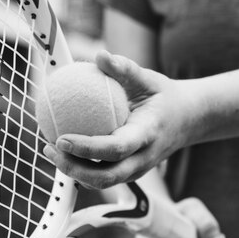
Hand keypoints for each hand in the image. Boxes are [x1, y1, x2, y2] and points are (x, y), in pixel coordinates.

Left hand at [43, 50, 201, 188]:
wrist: (188, 120)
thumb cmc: (163, 97)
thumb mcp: (148, 79)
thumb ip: (124, 68)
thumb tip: (99, 55)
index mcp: (147, 136)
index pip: (115, 149)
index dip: (86, 148)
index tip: (61, 139)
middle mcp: (142, 159)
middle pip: (105, 177)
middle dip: (73, 169)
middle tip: (50, 148)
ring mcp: (136, 170)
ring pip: (101, 182)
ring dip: (72, 172)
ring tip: (50, 150)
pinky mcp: (128, 173)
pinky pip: (101, 176)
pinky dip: (80, 168)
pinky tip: (62, 150)